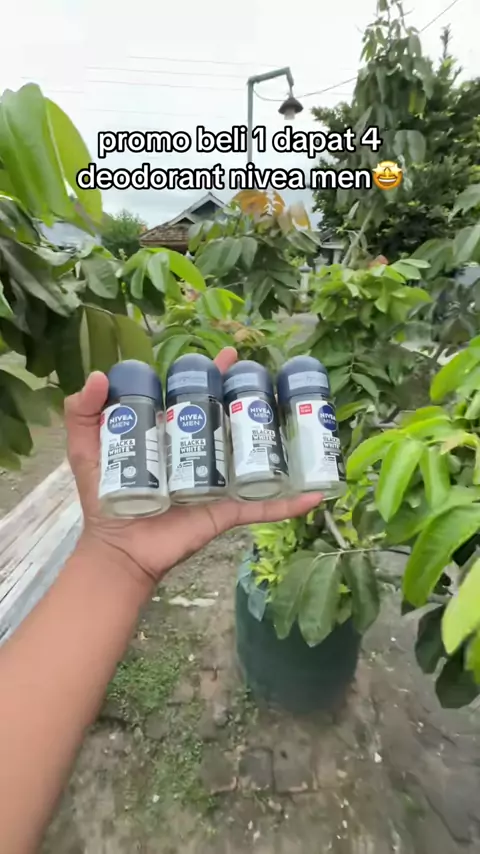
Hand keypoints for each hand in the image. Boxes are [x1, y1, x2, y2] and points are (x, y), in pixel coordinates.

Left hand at [65, 348, 321, 590]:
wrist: (119, 549)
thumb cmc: (102, 501)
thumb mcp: (85, 450)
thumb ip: (81, 413)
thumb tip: (98, 376)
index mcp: (170, 437)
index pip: (194, 399)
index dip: (210, 377)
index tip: (228, 356)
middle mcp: (198, 454)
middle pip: (229, 420)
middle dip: (249, 397)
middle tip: (266, 376)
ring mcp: (217, 482)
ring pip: (254, 456)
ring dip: (279, 439)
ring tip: (301, 415)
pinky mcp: (227, 510)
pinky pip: (263, 507)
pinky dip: (290, 504)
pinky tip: (316, 495)